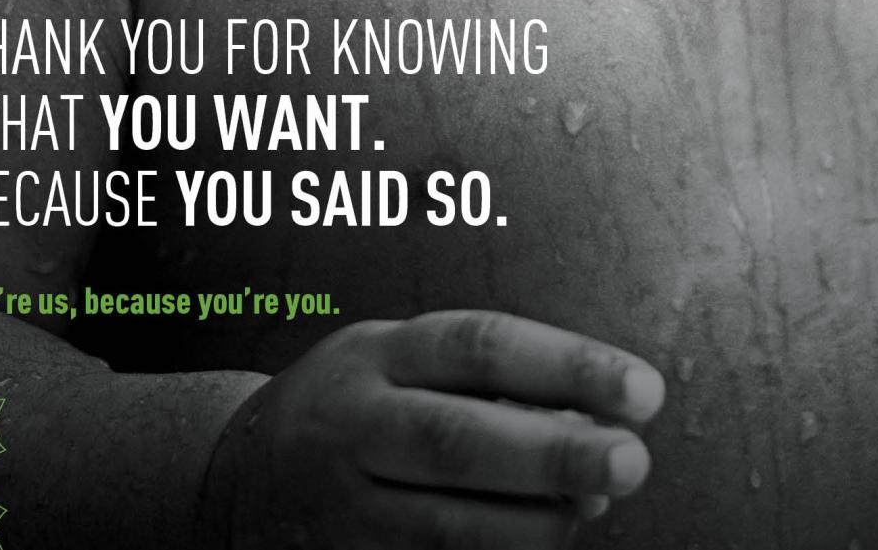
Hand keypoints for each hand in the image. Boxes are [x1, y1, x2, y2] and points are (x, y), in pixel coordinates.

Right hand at [197, 309, 664, 546]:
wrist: (236, 476)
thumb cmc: (356, 405)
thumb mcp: (400, 360)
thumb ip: (489, 384)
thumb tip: (594, 425)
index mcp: (378, 354)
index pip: (481, 347)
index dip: (566, 365)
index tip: (642, 389)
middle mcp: (355, 426)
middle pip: (461, 440)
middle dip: (555, 453)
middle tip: (632, 459)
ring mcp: (343, 510)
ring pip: (448, 526)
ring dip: (535, 524)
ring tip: (592, 505)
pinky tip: (538, 545)